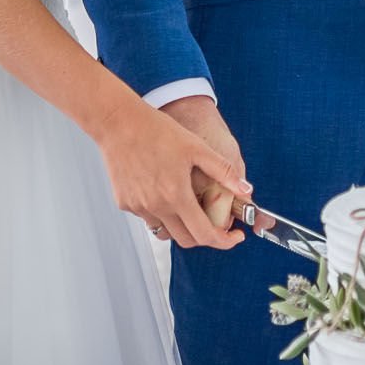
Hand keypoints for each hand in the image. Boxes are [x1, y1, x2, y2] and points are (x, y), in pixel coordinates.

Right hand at [99, 95, 248, 249]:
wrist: (119, 123)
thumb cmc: (156, 131)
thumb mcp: (196, 147)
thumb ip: (223, 171)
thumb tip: (245, 190)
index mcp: (176, 195)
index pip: (204, 235)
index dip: (224, 240)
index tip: (234, 236)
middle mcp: (155, 206)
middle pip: (186, 240)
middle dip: (205, 236)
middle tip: (216, 224)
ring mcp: (138, 207)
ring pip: (165, 230)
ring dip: (182, 225)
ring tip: (189, 204)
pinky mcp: (125, 203)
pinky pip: (148, 217)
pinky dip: (161, 213)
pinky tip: (164, 191)